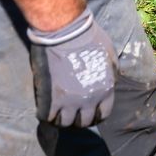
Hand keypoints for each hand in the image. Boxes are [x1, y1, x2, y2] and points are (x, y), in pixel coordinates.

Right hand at [28, 8, 117, 127]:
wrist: (67, 32)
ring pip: (65, 123)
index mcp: (106, 89)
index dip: (94, 115)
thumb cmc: (90, 38)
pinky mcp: (51, 98)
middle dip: (77, 119)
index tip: (87, 112)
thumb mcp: (110, 55)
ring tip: (56, 112)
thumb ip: (111, 72)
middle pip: (83, 122)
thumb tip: (111, 81)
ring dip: (60, 119)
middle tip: (70, 112)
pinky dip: (45, 115)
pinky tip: (44, 108)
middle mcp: (90, 99)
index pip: (103, 114)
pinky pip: (47, 117)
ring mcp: (70, 101)